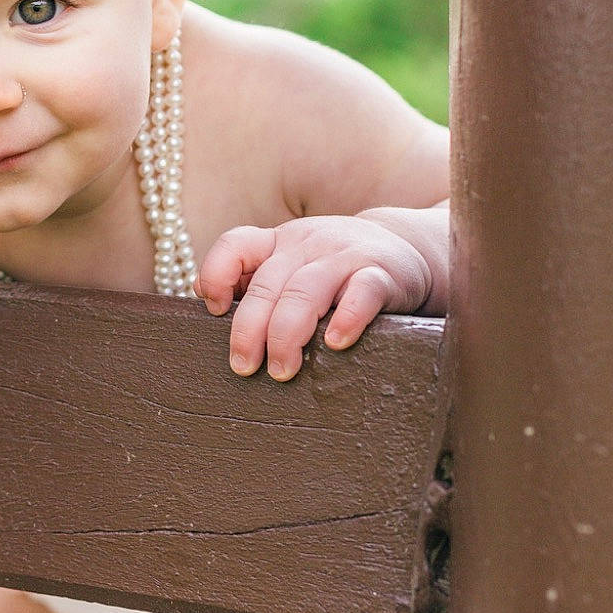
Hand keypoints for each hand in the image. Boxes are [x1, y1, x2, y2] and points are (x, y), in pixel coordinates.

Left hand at [196, 216, 430, 380]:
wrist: (408, 247)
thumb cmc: (335, 267)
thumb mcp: (292, 262)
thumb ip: (252, 277)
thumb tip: (204, 296)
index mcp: (279, 242)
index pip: (236, 243)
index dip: (217, 273)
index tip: (213, 309)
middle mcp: (307, 244)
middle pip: (269, 282)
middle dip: (249, 328)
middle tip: (243, 367)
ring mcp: (345, 257)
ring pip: (307, 290)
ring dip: (288, 332)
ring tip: (282, 370)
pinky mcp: (382, 275)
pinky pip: (362, 293)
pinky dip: (347, 318)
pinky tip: (335, 343)